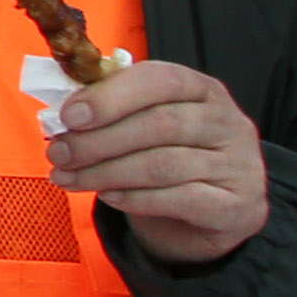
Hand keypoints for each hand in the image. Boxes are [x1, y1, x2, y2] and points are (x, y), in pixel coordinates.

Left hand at [51, 59, 271, 265]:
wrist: (208, 216)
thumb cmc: (167, 158)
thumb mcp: (143, 125)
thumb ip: (111, 110)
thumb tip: (62, 113)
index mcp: (203, 90)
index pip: (161, 79)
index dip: (111, 96)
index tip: (68, 116)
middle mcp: (229, 123)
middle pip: (159, 124)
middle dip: (98, 140)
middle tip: (58, 153)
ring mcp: (239, 165)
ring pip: (163, 164)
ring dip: (105, 172)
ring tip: (67, 177)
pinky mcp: (238, 206)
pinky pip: (181, 199)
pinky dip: (136, 198)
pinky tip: (109, 197)